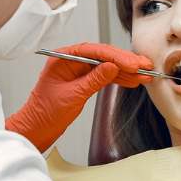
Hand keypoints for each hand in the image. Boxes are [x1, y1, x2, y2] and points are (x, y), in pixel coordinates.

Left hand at [5, 43, 153, 152]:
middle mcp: (71, 61)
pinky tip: (132, 81)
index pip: (94, 51)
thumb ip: (93, 80)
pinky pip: (104, 76)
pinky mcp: (83, 81)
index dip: (116, 56)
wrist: (36, 128)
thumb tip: (112, 67)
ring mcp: (78, 71)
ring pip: (106, 66)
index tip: (132, 64)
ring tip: (144, 74)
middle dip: (125, 61)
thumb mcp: (72, 96)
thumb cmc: (44, 112)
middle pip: (103, 56)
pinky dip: (119, 79)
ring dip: (126, 70)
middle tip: (144, 66)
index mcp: (63, 58)